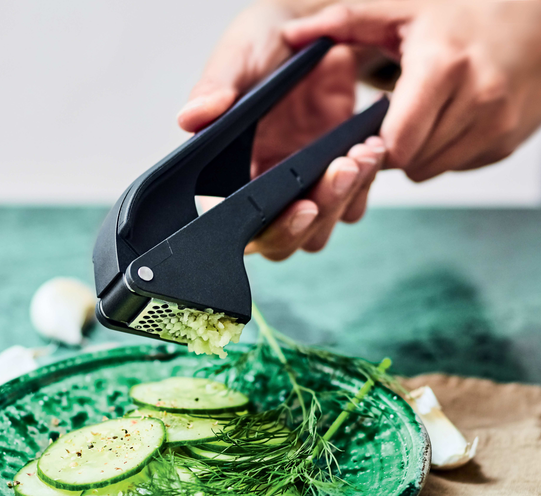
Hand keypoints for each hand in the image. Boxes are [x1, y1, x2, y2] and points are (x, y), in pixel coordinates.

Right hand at [177, 1, 385, 260]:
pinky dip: (365, 182)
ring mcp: (303, 186)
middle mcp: (266, 188)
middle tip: (338, 172)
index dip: (273, 230)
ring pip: (323, 226)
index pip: (245, 227)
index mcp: (232, 176)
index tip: (301, 206)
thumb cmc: (265, 46)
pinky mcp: (336, 175)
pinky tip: (370, 148)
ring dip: (343, 199)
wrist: (311, 29)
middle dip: (317, 215)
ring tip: (358, 155)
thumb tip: (192, 117)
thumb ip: (215, 87)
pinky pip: (354, 200)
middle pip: (288, 240)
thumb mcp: (238, 57)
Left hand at [284, 0, 540, 181]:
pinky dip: (444, 151)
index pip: (396, 144)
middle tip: (392, 119)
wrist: (537, 16)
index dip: (374, 144)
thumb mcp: (402, 8)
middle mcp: (479, 99)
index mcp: (444, 67)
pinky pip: (456, 166)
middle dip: (392, 148)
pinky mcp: (507, 142)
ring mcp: (498, 124)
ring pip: (431, 170)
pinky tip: (449, 120)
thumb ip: (345, 23)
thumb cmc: (462, 11)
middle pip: (410, 162)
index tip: (368, 130)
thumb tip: (289, 36)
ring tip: (422, 115)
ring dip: (417, 152)